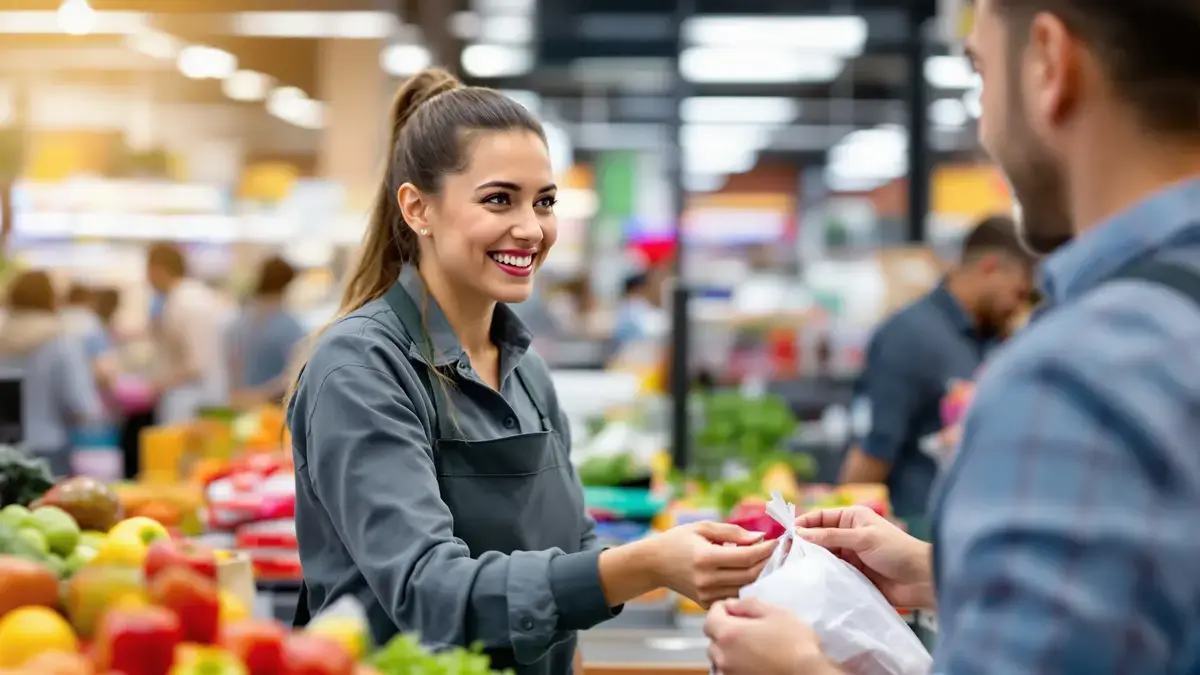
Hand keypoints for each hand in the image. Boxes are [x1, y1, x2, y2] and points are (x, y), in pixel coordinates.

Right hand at [648, 522, 776, 606]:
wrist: (653, 564)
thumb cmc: (677, 541)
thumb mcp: (702, 528)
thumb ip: (732, 532)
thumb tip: (759, 537)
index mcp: (705, 558)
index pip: (746, 557)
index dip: (765, 549)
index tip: (777, 542)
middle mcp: (707, 580)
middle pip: (750, 575)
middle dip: (767, 562)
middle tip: (777, 552)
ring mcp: (706, 595)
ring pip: (745, 588)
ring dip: (760, 575)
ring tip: (768, 562)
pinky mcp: (706, 604)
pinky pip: (734, 596)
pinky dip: (746, 586)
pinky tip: (751, 575)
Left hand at [705, 598, 840, 674]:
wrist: (809, 674)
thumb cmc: (796, 644)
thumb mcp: (776, 612)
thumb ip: (748, 604)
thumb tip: (732, 605)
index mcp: (729, 634)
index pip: (710, 616)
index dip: (721, 608)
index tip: (734, 608)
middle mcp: (723, 656)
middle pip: (713, 638)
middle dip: (724, 628)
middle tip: (745, 626)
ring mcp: (729, 673)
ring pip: (720, 657)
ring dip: (729, 648)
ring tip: (751, 645)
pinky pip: (728, 671)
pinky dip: (734, 664)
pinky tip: (753, 661)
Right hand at [795, 506, 933, 608]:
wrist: (922, 581)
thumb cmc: (896, 551)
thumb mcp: (863, 538)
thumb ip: (831, 537)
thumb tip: (800, 533)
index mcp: (853, 518)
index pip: (820, 517)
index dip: (803, 524)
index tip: (786, 534)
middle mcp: (849, 535)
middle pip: (818, 537)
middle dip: (803, 544)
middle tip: (784, 554)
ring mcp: (850, 556)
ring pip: (823, 556)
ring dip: (811, 560)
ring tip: (792, 568)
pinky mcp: (853, 576)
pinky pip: (831, 573)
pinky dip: (821, 575)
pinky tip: (809, 579)